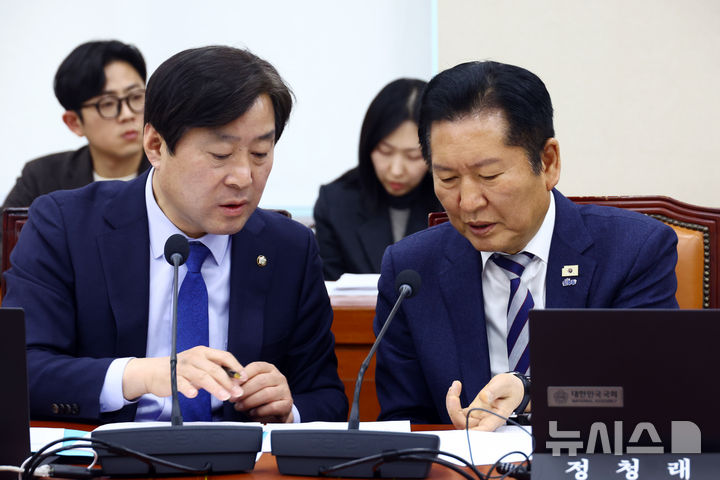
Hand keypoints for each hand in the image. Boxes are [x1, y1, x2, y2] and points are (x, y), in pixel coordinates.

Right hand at [122, 346, 245, 402]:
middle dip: (228, 382)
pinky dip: (188, 389)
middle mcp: (195, 357)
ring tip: (224, 397)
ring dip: (215, 387)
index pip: (224, 356)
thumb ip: (216, 372)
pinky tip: (194, 395)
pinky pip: (182, 383)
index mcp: (204, 352)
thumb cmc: (181, 370)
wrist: (154, 372)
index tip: (244, 378)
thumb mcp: (200, 367)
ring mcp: (183, 367)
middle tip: (237, 393)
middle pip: (215, 369)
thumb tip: (236, 381)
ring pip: (202, 377)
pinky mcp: (172, 377)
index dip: (236, 367)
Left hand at [230, 361, 293, 422]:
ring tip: (239, 407)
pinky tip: (251, 413)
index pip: (256, 367)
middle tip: (233, 399)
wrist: (276, 413)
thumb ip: (242, 383)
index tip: (231, 385)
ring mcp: (285, 390)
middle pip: (261, 380)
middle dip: (244, 391)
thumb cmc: (259, 398)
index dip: (242, 376)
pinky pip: (272, 407)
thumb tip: (228, 382)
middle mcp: (279, 377)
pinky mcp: (287, 404)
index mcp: (269, 369)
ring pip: (266, 393)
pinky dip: (259, 411)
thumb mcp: (251, 387)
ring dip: (250, 401)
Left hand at [445, 373, 523, 430]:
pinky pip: (459, 412)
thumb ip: (494, 391)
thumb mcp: (504, 385)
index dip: (470, 430)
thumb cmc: (511, 388)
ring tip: (455, 387)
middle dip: (454, 411)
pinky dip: (453, 401)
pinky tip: (455, 388)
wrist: (511, 389)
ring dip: (452, 405)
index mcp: (496, 418)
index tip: (461, 417)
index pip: (482, 430)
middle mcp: (486, 421)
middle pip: (465, 426)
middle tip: (453, 391)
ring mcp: (478, 417)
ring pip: (459, 420)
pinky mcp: (473, 411)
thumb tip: (483, 397)